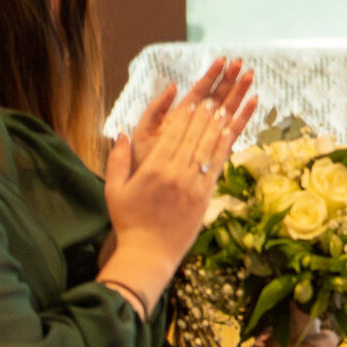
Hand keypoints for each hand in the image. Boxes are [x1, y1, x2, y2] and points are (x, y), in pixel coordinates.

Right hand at [100, 70, 259, 307]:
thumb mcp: (115, 188)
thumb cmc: (128, 220)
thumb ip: (118, 159)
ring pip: (209, 147)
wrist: (148, 252)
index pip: (173, 134)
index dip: (186, 115)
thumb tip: (122, 134)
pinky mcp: (205, 196)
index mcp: (153, 169)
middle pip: (194, 136)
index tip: (196, 98)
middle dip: (206, 114)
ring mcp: (193, 184)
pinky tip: (232, 133)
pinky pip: (217, 166)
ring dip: (219, 125)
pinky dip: (225, 147)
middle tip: (218, 94)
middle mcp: (176, 173)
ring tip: (228, 106)